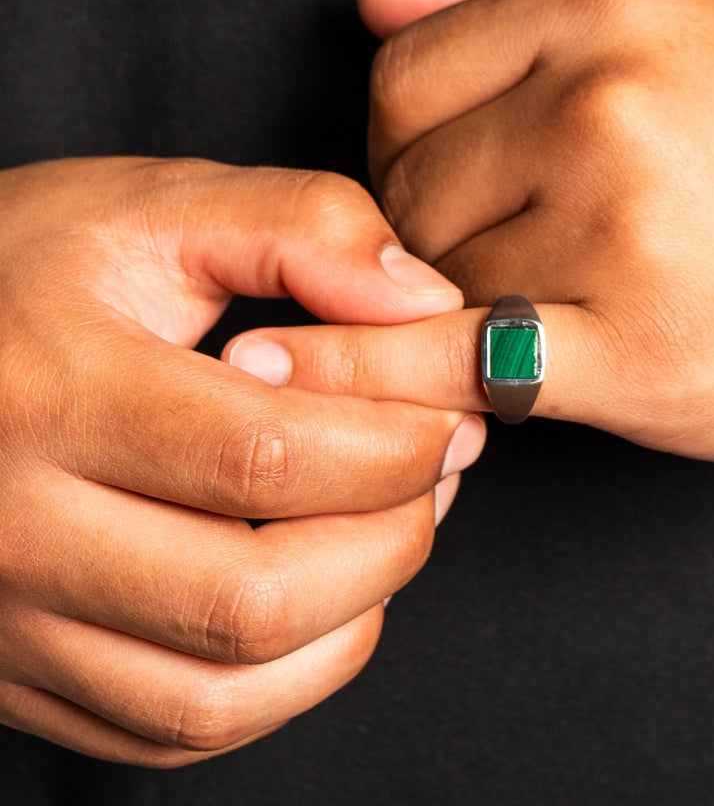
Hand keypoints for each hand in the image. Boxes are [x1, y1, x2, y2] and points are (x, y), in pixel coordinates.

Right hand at [0, 157, 483, 765]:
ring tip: (388, 526)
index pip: (263, 457)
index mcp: (53, 395)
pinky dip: (286, 676)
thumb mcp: (155, 209)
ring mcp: (13, 622)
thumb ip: (303, 228)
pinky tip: (321, 591)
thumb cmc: (24, 270)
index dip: (394, 446)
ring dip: (352, 618)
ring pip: (223, 693)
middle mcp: (16, 532)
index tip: (449, 418)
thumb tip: (425, 303)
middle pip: (253, 597)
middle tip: (436, 473)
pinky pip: (180, 726)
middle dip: (393, 539)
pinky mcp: (26, 674)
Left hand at [230, 0, 713, 461]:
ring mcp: (623, 234)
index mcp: (617, 11)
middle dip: (422, 227)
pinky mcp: (636, 356)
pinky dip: (370, 371)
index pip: (403, 75)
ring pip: (426, 279)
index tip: (440, 182)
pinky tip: (297, 373)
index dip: (399, 143)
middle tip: (500, 253)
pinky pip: (454, 361)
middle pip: (404, 182)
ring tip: (538, 300)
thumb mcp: (685, 20)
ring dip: (450, 298)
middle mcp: (612, 107)